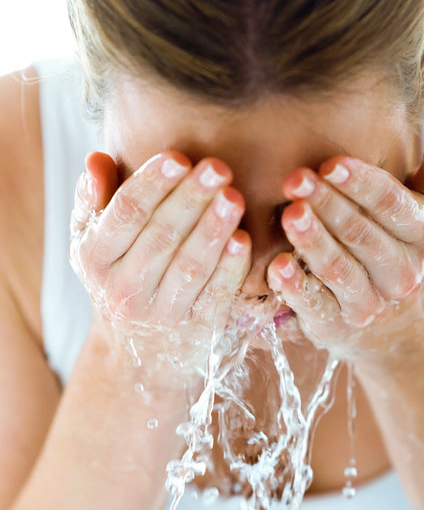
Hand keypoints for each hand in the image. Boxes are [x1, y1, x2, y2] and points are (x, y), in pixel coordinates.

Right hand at [70, 150, 250, 374]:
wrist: (138, 353)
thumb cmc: (118, 277)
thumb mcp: (93, 242)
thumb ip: (94, 200)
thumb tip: (97, 158)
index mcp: (95, 259)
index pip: (125, 214)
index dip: (151, 184)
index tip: (178, 156)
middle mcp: (124, 290)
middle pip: (160, 237)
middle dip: (190, 200)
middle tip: (217, 167)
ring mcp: (161, 314)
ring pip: (189, 267)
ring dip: (213, 230)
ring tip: (234, 196)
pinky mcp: (197, 330)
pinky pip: (216, 296)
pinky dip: (230, 268)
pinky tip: (243, 239)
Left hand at [267, 137, 423, 369]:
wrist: (403, 326)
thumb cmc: (408, 247)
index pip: (392, 205)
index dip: (361, 183)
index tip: (331, 163)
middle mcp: (402, 274)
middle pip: (360, 234)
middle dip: (327, 204)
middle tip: (296, 179)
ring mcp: (369, 303)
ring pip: (339, 268)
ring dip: (313, 241)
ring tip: (290, 214)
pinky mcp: (336, 325)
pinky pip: (315, 305)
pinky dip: (295, 287)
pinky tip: (277, 266)